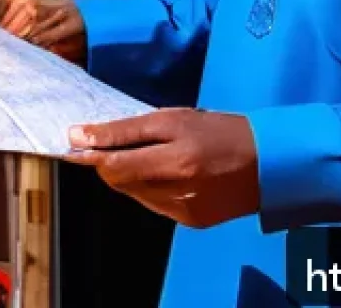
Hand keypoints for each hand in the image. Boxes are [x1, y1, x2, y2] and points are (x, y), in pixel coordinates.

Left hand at [66, 108, 259, 228]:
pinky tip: (162, 170)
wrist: (269, 163)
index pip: (116, 163)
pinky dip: (148, 186)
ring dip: (127, 174)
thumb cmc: (219, 130)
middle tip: (105, 143)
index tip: (71, 140)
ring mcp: (185, 211)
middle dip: (107, 162)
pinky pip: (154, 203)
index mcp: (175, 160)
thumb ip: (127, 129)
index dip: (90, 153)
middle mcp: (178, 191)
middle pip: (120, 181)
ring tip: (143, 152)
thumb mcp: (174, 118)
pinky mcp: (192, 222)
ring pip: (134, 193)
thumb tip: (82, 135)